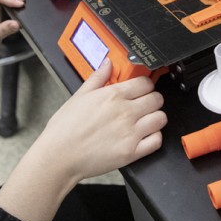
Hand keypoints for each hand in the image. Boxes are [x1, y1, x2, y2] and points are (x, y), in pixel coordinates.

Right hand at [0, 59, 166, 220]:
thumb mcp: (79, 96)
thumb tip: (108, 64)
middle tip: (144, 104)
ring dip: (155, 117)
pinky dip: (154, 137)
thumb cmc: (65, 129)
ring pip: (160, 118)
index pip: (145, 83)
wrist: (59, 156)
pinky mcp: (132, 152)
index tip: (142, 89)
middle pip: (156, 99)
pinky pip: (156, 140)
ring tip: (145, 120)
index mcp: (112, 96)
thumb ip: (97, 78)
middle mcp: (125, 112)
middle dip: (152, 100)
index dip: (145, 85)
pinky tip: (144, 136)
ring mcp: (130, 133)